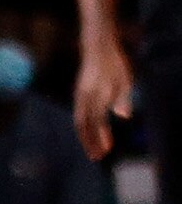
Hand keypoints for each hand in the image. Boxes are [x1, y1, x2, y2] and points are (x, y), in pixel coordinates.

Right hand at [76, 34, 133, 161]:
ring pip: (79, 120)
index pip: (97, 121)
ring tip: (94, 148)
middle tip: (97, 157)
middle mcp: (84, 97)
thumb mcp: (125, 79)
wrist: (97, 46)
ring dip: (86, 136)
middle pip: (83, 124)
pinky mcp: (80, 95)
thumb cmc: (114, 63)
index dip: (101, 137)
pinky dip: (85, 127)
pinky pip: (79, 114)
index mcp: (96, 94)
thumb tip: (124, 116)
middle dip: (89, 142)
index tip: (106, 151)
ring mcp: (80, 95)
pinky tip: (92, 132)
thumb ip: (123, 98)